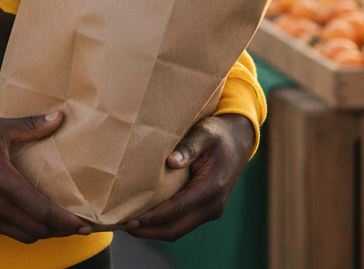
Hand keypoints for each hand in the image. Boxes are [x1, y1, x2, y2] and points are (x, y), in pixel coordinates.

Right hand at [0, 111, 92, 243]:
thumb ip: (30, 125)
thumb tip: (59, 117)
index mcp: (3, 183)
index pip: (42, 212)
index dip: (65, 221)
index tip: (83, 224)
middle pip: (37, 229)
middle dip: (60, 230)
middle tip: (78, 225)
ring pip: (24, 236)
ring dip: (44, 232)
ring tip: (59, 224)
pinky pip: (8, 233)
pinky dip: (24, 230)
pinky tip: (32, 219)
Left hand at [122, 113, 254, 241]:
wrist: (239, 140)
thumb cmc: (218, 134)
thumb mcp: (204, 133)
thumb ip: (188, 147)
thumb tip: (170, 161)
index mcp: (210, 189)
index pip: (176, 210)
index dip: (152, 217)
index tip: (130, 218)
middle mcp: (212, 206)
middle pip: (176, 229)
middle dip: (149, 230)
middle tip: (123, 225)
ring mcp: (211, 210)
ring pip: (179, 229)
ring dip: (155, 230)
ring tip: (130, 224)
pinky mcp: (207, 209)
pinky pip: (183, 222)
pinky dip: (164, 223)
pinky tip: (147, 217)